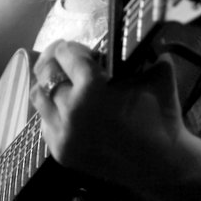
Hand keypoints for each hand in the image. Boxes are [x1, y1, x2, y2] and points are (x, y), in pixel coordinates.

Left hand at [33, 40, 190, 192]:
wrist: (162, 165)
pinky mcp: (61, 152)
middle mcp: (70, 109)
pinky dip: (53, 112)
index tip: (75, 46)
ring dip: (48, 85)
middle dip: (53, 60)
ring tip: (59, 80)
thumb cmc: (162, 117)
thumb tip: (133, 35)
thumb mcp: (158, 73)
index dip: (70, 46)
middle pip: (46, 72)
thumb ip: (142, 51)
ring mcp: (63, 134)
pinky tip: (66, 108)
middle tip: (60, 56)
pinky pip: (44, 123)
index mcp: (91, 87)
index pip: (65, 54)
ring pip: (38, 98)